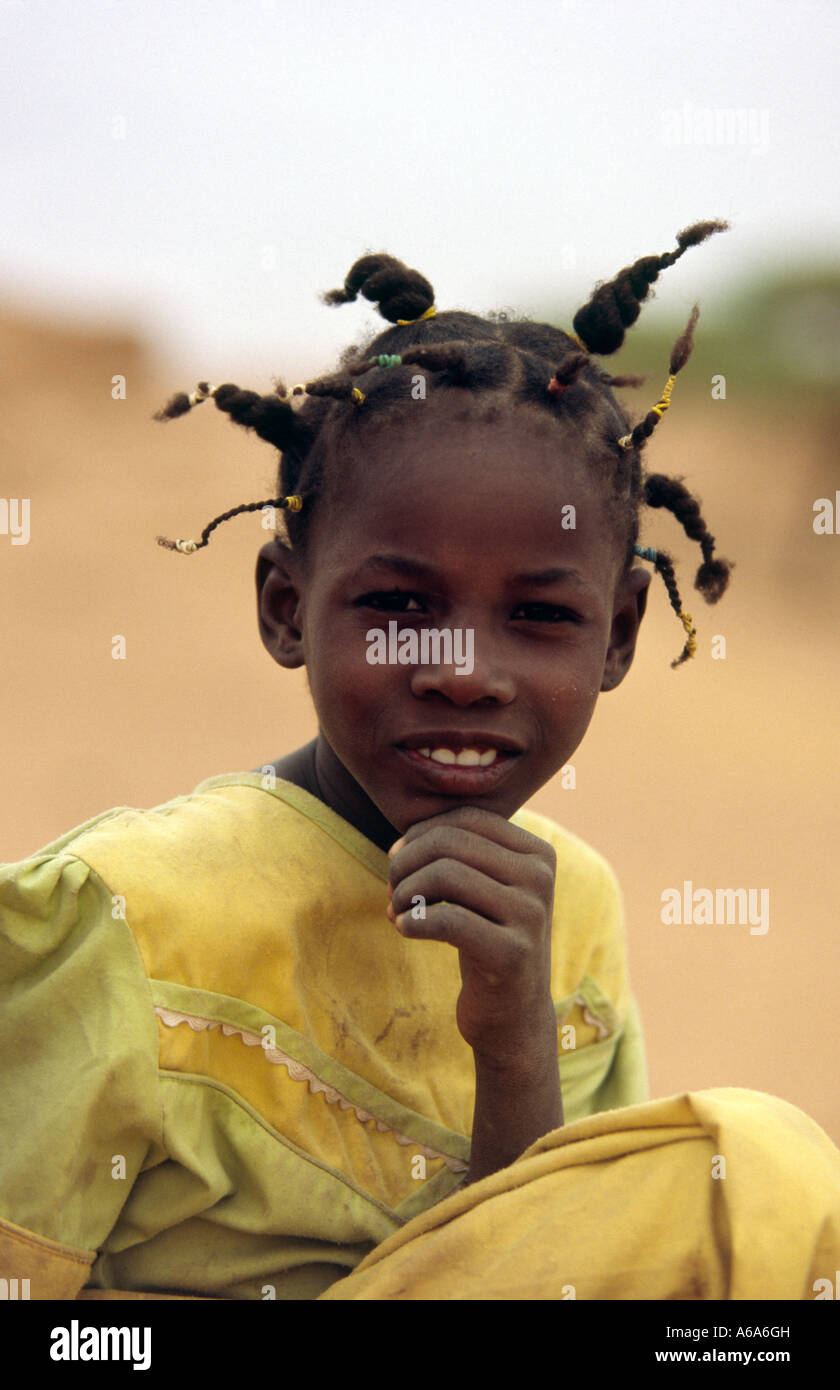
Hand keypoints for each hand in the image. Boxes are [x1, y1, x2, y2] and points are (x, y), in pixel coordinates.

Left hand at [387, 805, 557, 1067]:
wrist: (513, 1015)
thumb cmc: (486, 941)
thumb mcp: (482, 889)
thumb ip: (456, 854)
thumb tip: (400, 843)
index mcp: (538, 853)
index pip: (466, 818)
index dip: (421, 833)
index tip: (398, 860)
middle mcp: (540, 878)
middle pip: (451, 842)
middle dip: (406, 862)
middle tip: (391, 889)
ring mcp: (531, 916)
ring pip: (446, 875)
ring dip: (405, 891)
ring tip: (395, 910)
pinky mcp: (512, 954)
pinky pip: (447, 920)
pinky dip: (413, 921)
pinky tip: (404, 929)